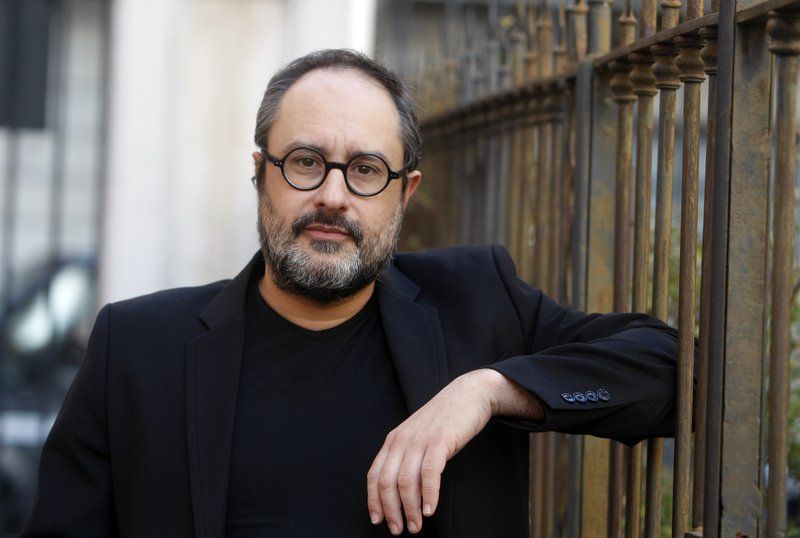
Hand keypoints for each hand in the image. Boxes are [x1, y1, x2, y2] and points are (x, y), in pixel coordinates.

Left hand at [366, 368, 541, 534]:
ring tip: (416, 525)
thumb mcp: (418, 437)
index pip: (374, 475)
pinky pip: (429, 473)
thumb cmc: (444, 420)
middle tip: (399, 530)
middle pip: (387, 482)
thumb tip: (402, 490)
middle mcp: (402, 440)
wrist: (467, 395)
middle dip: (391, 510)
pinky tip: (430, 509)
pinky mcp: (440, 441)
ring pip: (406, 481)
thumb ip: (407, 457)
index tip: (377, 520)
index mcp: (393, 440)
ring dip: (410, 508)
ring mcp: (420, 440)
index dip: (374, 500)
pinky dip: (428, 495)